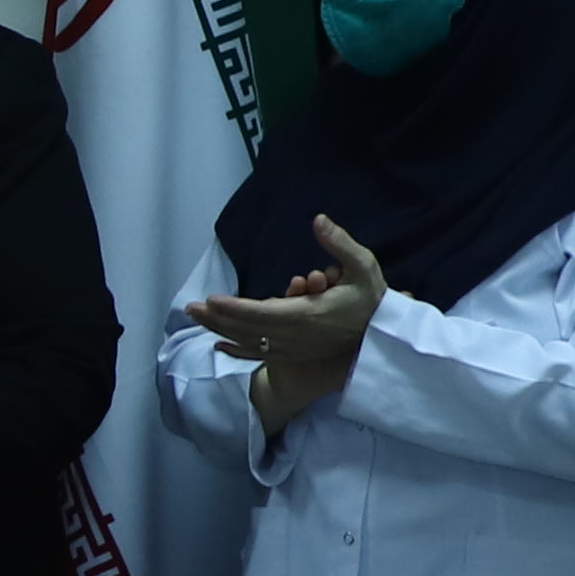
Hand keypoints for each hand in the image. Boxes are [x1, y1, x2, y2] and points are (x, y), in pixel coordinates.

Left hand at [182, 219, 389, 436]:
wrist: (384, 336)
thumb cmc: (372, 298)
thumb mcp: (363, 266)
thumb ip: (340, 243)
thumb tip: (318, 220)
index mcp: (308, 315)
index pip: (262, 313)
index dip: (234, 308)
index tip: (210, 300)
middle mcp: (296, 336)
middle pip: (248, 329)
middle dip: (218, 318)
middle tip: (190, 308)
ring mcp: (294, 349)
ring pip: (250, 343)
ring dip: (222, 331)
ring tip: (198, 319)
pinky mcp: (295, 354)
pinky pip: (262, 355)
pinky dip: (239, 352)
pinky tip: (219, 348)